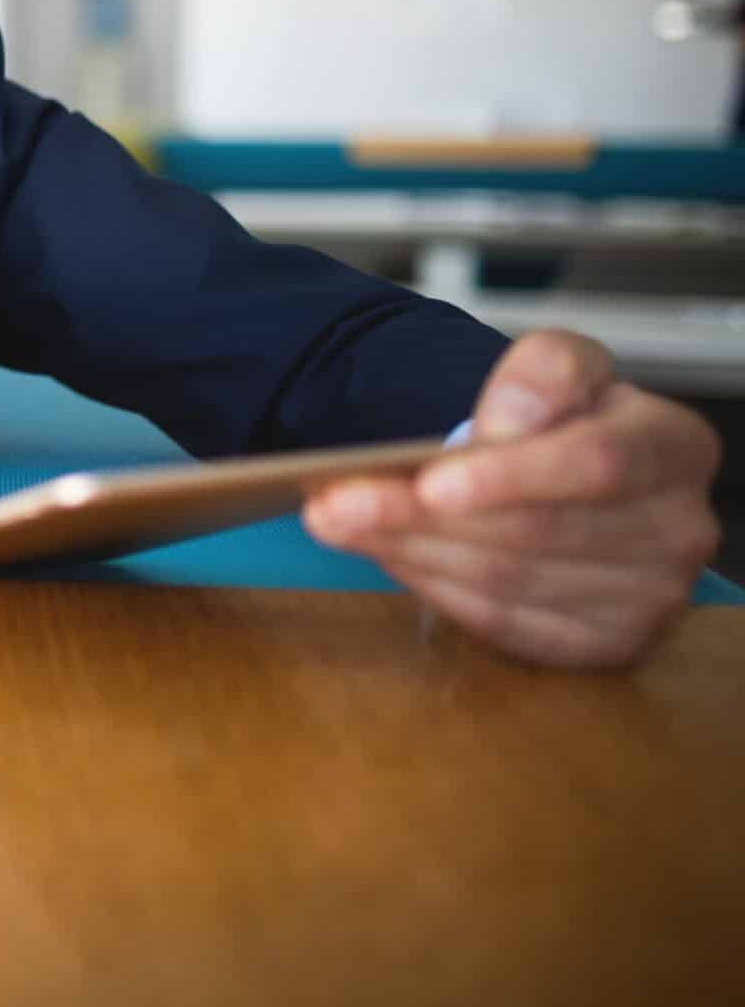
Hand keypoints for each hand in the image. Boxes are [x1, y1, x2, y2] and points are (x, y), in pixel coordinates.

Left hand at [305, 330, 723, 667]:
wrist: (558, 469)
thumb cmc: (559, 417)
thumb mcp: (558, 366)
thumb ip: (544, 372)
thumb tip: (510, 419)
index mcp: (675, 448)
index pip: (595, 465)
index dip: (508, 477)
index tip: (427, 480)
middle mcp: (677, 530)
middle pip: (535, 532)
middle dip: (421, 518)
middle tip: (332, 503)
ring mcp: (649, 598)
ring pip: (507, 582)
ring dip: (410, 552)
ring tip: (340, 521)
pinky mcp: (605, 643)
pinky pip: (504, 624)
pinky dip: (434, 589)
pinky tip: (389, 555)